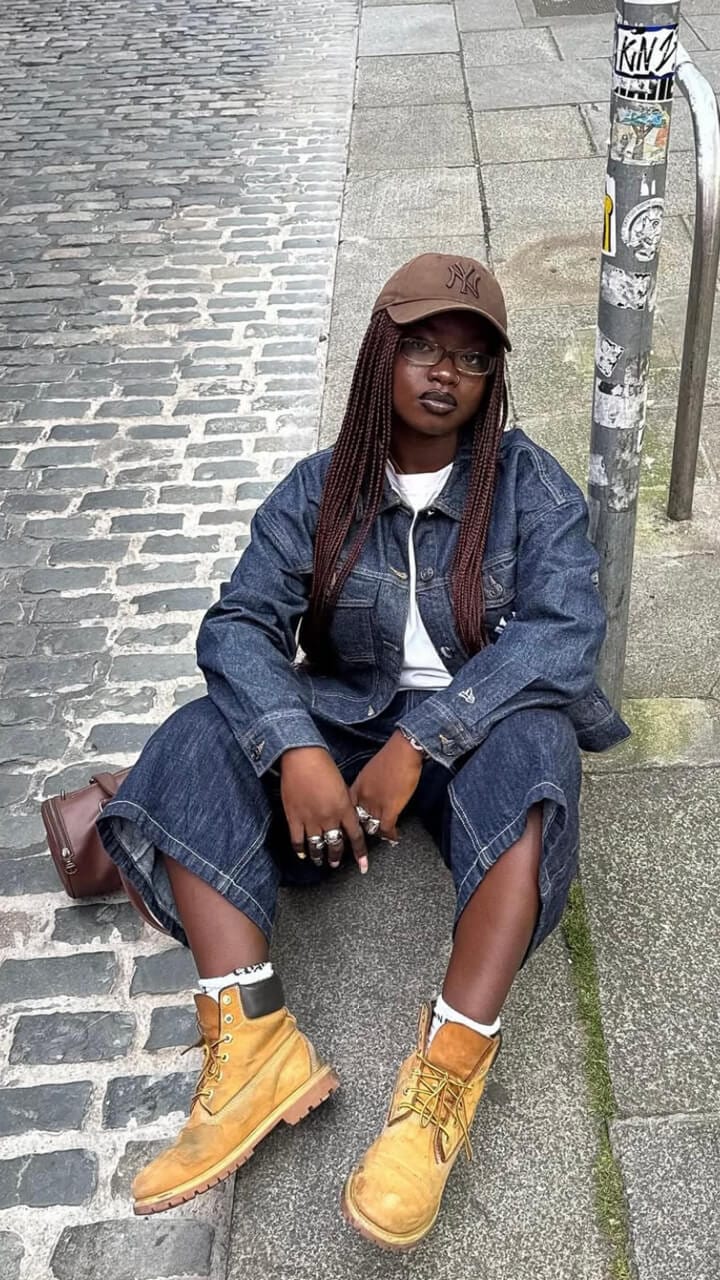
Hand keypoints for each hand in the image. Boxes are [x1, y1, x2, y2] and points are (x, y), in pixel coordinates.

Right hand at [280, 747, 368, 872]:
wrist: (303, 758)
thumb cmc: (323, 766)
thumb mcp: (342, 786)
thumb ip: (345, 804)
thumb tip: (346, 815)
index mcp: (344, 809)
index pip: (356, 837)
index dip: (360, 853)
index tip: (363, 865)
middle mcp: (329, 817)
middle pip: (336, 845)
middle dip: (336, 857)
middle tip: (335, 863)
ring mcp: (311, 819)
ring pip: (317, 846)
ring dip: (319, 856)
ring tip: (319, 861)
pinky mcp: (294, 817)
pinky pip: (298, 840)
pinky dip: (300, 849)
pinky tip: (302, 854)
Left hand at [349, 731, 422, 842]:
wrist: (403, 751)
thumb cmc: (391, 756)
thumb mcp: (371, 770)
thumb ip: (368, 784)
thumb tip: (372, 792)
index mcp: (357, 786)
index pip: (348, 808)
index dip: (349, 819)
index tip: (352, 826)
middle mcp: (363, 797)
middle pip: (357, 821)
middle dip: (360, 831)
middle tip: (363, 839)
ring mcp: (375, 804)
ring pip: (371, 827)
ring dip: (377, 834)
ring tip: (381, 838)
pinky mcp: (389, 809)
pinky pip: (386, 829)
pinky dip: (390, 835)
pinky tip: (394, 838)